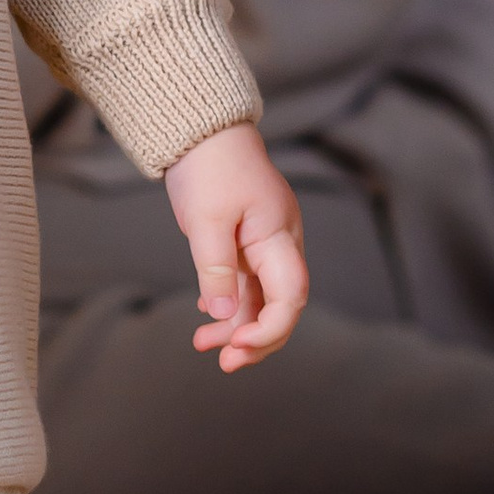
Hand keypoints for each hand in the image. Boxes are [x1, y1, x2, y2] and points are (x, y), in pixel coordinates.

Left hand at [165, 121, 307, 370]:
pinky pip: (247, 284)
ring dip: (237, 326)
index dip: (271, 328)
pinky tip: (207, 317)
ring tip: (202, 345)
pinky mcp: (247, 243)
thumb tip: (221, 314)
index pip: (291, 296)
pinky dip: (230, 305)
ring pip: (262, 299)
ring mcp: (265, 244)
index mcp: (278, 235)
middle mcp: (280, 243)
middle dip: (256, 339)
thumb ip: (214, 267)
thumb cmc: (209, 166)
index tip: (238, 345)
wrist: (203, 130)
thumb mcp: (206, 218)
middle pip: (282, 305)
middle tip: (225, 362)